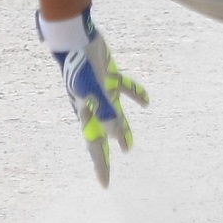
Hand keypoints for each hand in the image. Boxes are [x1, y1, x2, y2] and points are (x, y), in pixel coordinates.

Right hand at [39, 9, 148, 186]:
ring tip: (129, 146)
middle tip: (111, 172)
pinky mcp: (108, 75)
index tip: (105, 185)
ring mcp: (100, 91)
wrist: (75, 38)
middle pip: (102, 134)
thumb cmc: (81, 65)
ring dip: (122, 129)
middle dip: (108, 153)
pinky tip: (146, 103)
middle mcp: (92, 105)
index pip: (94, 145)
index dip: (101, 165)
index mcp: (86, 113)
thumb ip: (106, 113)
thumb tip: (116, 137)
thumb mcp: (94, 91)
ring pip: (114, 115)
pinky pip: (123, 89)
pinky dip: (134, 96)